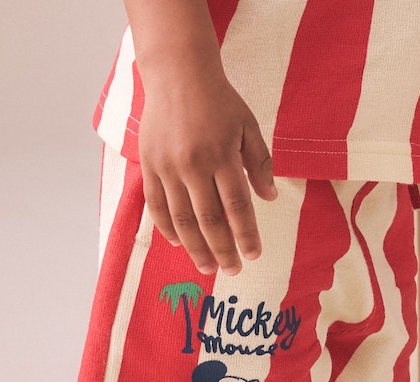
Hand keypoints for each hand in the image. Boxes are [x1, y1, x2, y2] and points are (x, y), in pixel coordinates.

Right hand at [138, 75, 276, 274]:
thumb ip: (259, 163)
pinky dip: (168, 228)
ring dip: (196, 248)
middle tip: (233, 270)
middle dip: (222, 250)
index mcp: (221, 155)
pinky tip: (180, 243)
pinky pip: (157, 206)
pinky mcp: (149, 166)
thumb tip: (270, 197)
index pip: (237, 206)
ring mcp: (168, 167)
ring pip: (182, 219)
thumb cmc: (218, 101)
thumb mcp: (247, 126)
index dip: (246, 234)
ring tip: (207, 267)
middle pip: (209, 220)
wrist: (177, 74)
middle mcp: (193, 164)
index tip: (254, 254)